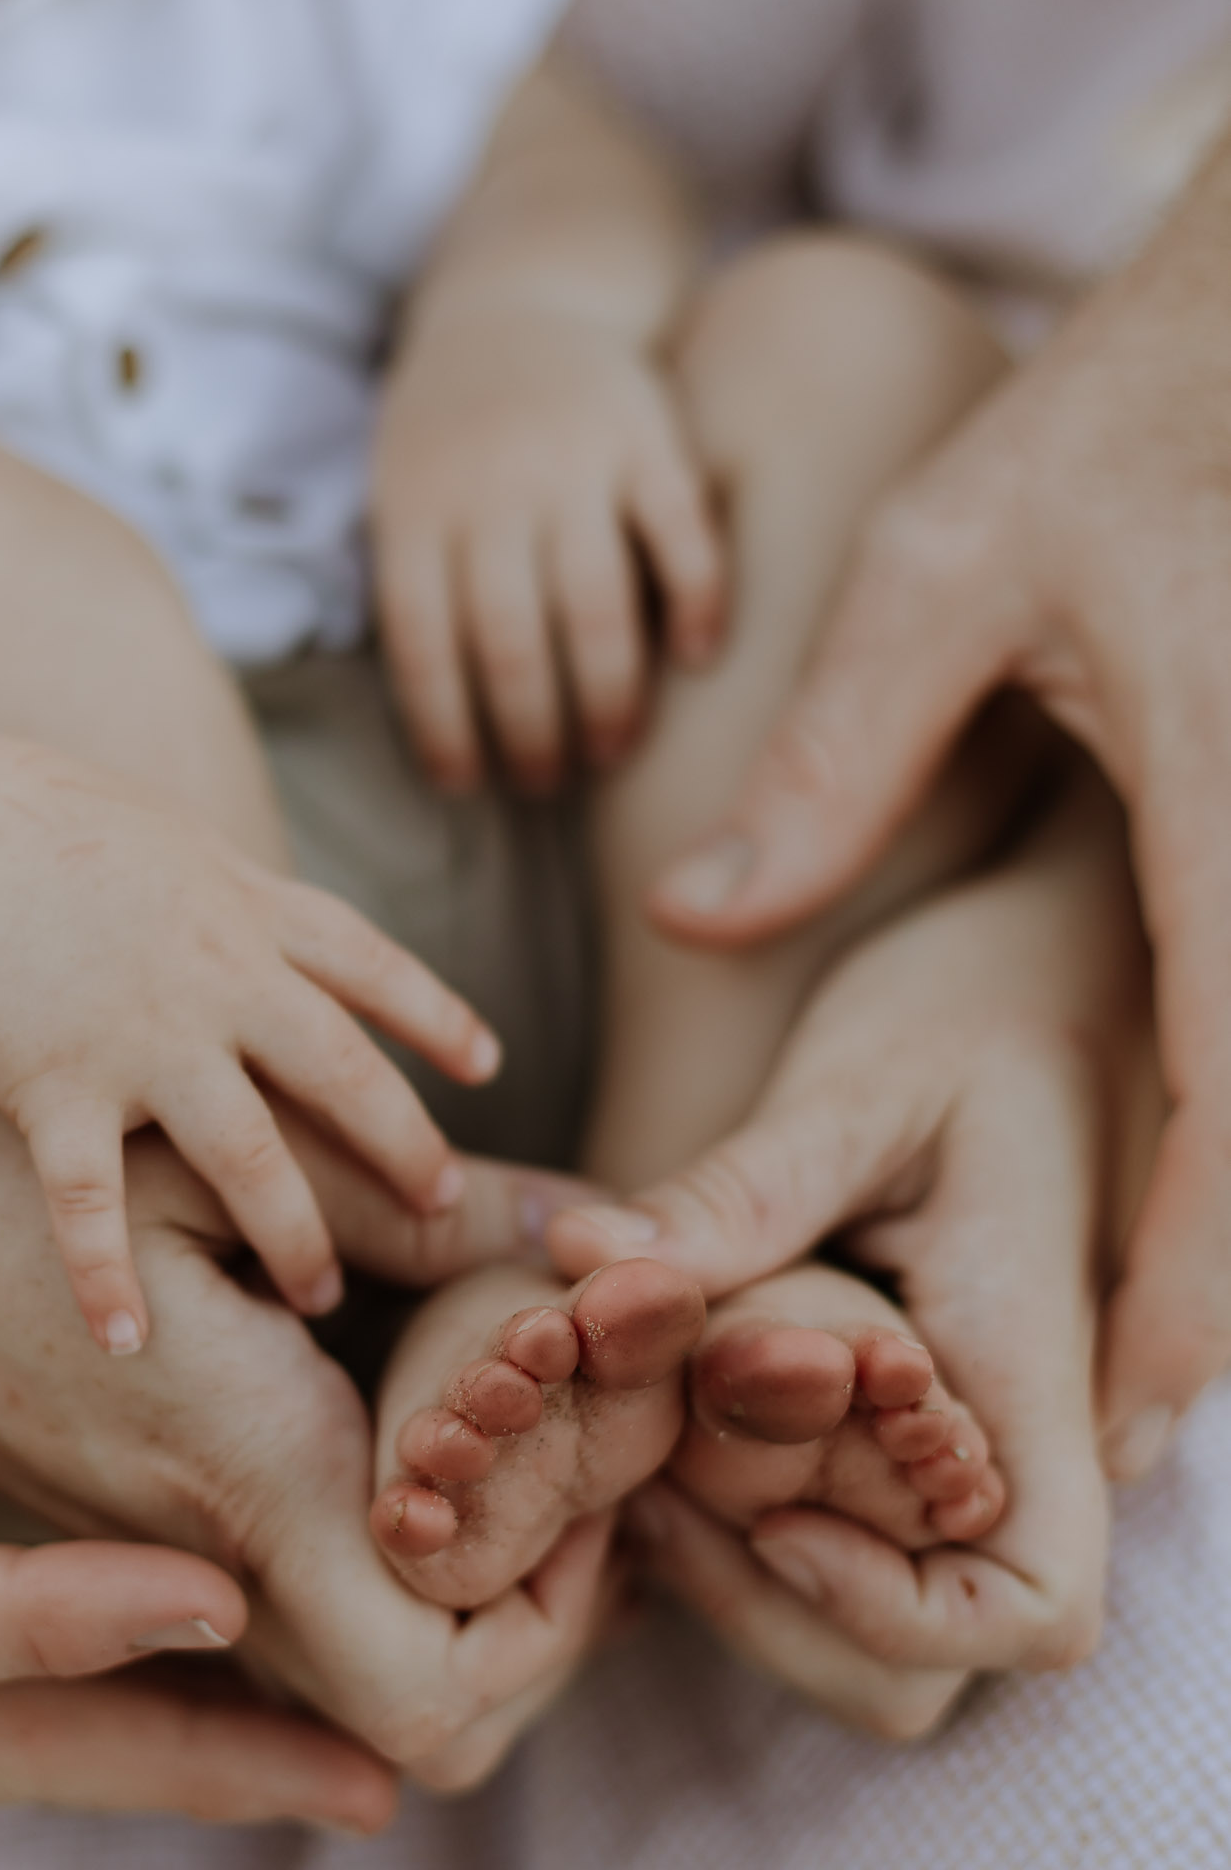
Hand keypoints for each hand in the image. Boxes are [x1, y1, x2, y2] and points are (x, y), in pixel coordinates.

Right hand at [0, 733, 499, 1350]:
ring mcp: (141, 1036)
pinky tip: (126, 1340)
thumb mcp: (172, 840)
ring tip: (323, 1299)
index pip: (374, 967)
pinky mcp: (54, 1083)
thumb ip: (240, 899)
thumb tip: (295, 929)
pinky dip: (107, 1276)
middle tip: (447, 1205)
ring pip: (252, 1158)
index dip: (435, 1017)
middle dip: (403, 1145)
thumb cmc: (34, 818)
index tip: (486, 1063)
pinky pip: (91, 1203)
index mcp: (248, 911)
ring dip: (295, 1236)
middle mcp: (218, 977)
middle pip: (343, 1073)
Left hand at [374, 304, 720, 791]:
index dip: (445, 729)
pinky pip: (682, 538)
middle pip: (511, 643)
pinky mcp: (650, 439)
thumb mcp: (402, 500)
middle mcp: (492, 487)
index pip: (423, 647)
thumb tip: (446, 737)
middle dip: (532, 732)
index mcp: (416, 511)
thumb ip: (419, 592)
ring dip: (609, 698)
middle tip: (546, 779)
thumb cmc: (453, 446)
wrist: (516, 308)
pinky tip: (699, 660)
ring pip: (596, 607)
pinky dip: (698, 605)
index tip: (468, 785)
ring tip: (611, 750)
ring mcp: (574, 460)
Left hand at [553, 772, 1148, 1735]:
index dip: (893, 1612)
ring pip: (893, 1622)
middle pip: (935, 1659)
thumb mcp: (849, 1087)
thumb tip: (579, 1268)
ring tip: (648, 1459)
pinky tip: (679, 1423)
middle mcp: (1033, 1436)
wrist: (1053, 969)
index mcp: (1034, 1361)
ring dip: (760, 1572)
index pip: (1036, 1608)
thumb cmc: (973, 1006)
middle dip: (778, 1607)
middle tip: (650, 1495)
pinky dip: (768, 1519)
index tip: (768, 1517)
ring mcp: (994, 1445)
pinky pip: (869, 1538)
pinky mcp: (947, 1430)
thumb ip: (733, 1196)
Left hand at [649, 135, 1230, 1472]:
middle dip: (1220, 1298)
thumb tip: (692, 914)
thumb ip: (827, 771)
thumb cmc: (1111, 430)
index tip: (1132, 1412)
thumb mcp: (943, 588)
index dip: (1186, 1277)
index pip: (1226, 1101)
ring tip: (1145, 1358)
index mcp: (1229, 823)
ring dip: (1228, 1228)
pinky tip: (1181, 1188)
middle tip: (1132, 1440)